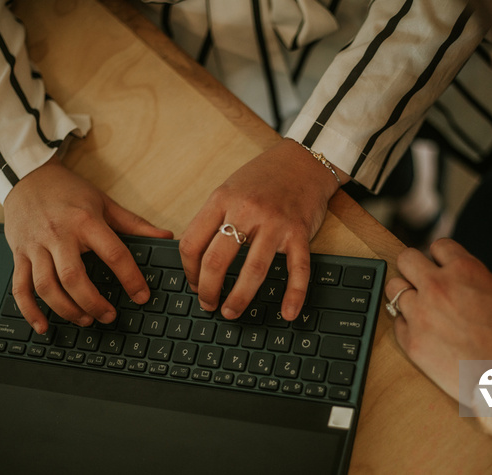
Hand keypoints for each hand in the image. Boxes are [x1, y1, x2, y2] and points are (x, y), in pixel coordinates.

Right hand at [4, 156, 172, 332]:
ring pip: (46, 286)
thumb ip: (135, 225)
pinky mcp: (18, 254)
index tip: (141, 296)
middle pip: (73, 277)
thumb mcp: (105, 203)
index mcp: (86, 221)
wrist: (27, 176)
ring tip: (85, 320)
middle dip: (93, 302)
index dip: (130, 279)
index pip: (113, 254)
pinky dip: (30, 310)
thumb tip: (166, 237)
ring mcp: (35, 246)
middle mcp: (58, 235)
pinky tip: (43, 326)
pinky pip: (20, 287)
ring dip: (66, 309)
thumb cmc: (70, 191)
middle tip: (110, 316)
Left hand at [179, 138, 346, 320]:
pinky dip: (294, 295)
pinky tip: (288, 313)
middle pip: (216, 261)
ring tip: (230, 313)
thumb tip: (196, 257)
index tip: (193, 283)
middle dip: (208, 290)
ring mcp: (275, 223)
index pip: (192, 242)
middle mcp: (246, 211)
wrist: (303, 161)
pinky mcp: (299, 232)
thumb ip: (214, 218)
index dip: (188, 270)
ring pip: (252, 270)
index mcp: (222, 199)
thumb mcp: (229, 189)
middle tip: (208, 304)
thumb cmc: (263, 177)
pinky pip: (297, 269)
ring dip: (239, 298)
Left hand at [385, 239, 491, 401]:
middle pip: (406, 259)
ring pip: (394, 288)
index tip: (442, 268)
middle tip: (421, 282)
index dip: (441, 258)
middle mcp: (439, 287)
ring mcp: (421, 313)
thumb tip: (455, 277)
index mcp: (466, 270)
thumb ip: (472, 280)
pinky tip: (425, 334)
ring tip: (421, 309)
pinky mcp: (412, 341)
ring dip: (406, 296)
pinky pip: (396, 322)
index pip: (438, 246)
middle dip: (413, 269)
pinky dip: (407, 326)